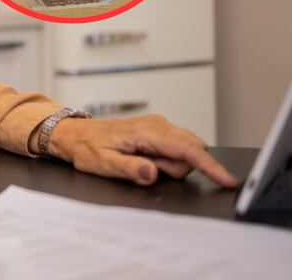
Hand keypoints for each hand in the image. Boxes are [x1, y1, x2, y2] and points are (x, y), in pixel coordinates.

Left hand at [35, 114, 237, 187]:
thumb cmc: (88, 148)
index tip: (227, 179)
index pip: (187, 150)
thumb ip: (131, 169)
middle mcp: (157, 124)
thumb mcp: (104, 164)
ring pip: (186, 150)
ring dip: (170, 164)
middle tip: (146, 168)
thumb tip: (153, 173)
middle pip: (192, 150)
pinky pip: (177, 148)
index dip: (210, 166)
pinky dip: (166, 159)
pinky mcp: (159, 130)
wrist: (77, 134)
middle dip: (177, 167)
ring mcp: (159, 125)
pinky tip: (145, 158)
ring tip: (140, 162)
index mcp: (146, 132)